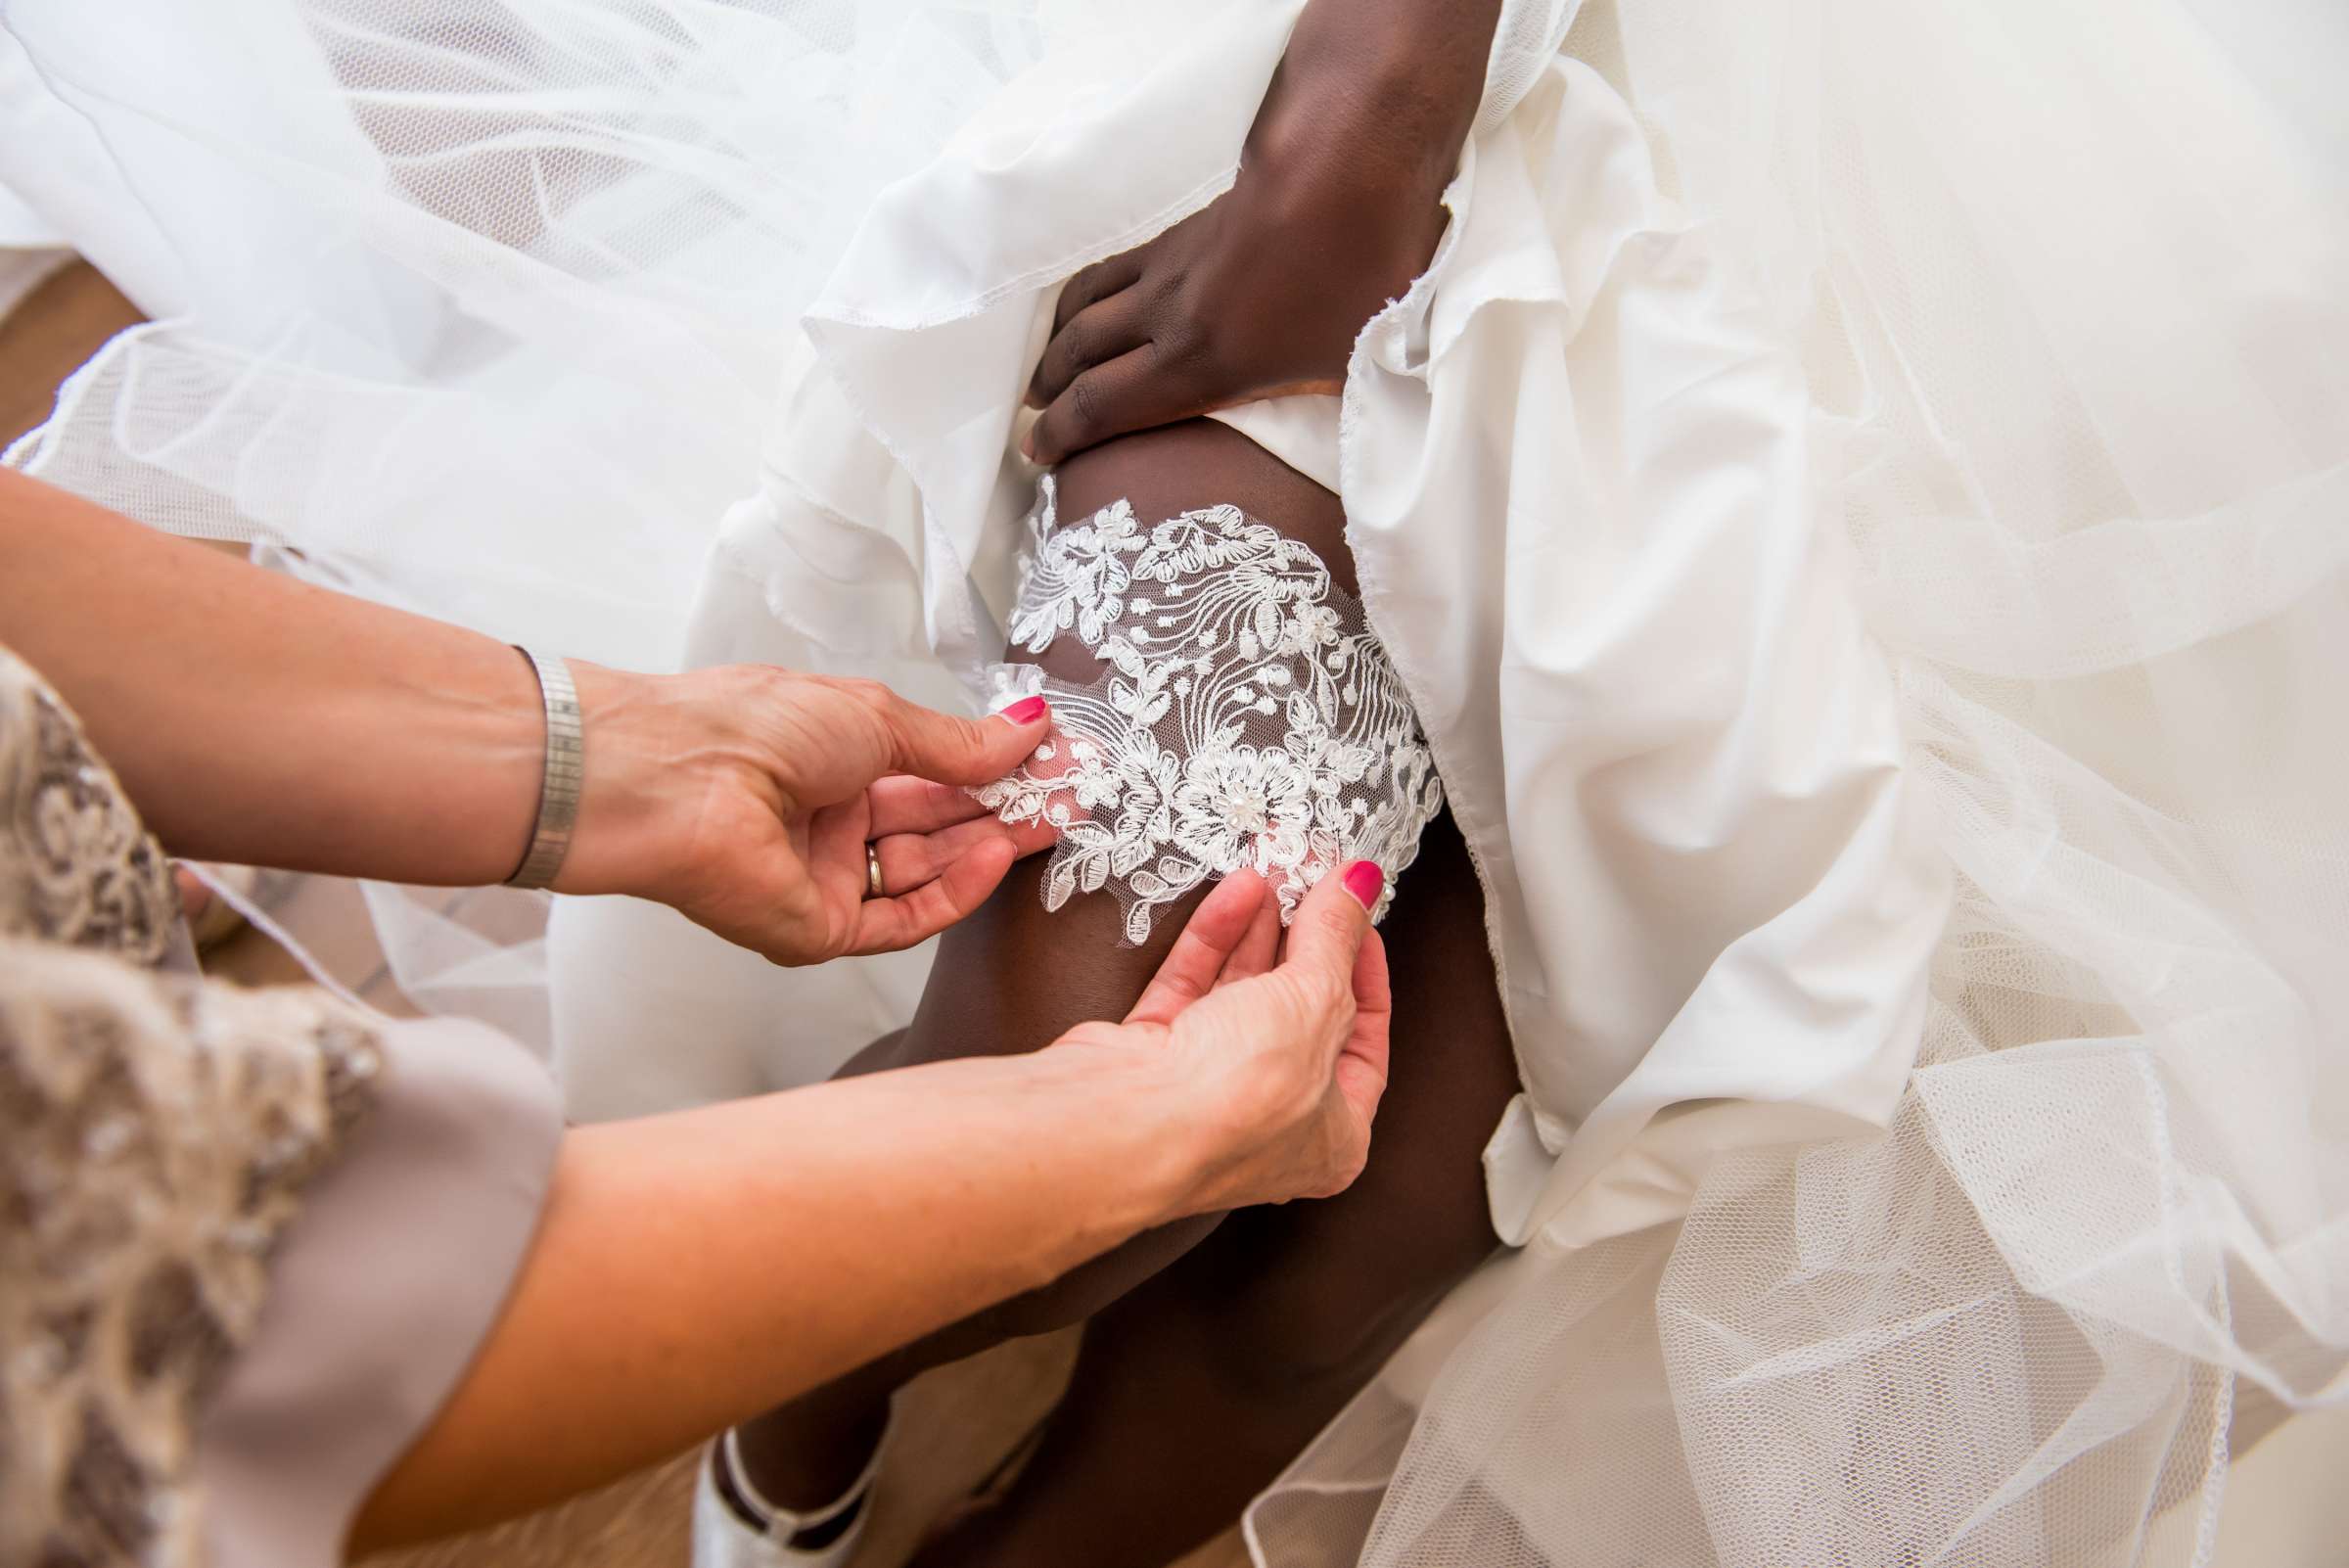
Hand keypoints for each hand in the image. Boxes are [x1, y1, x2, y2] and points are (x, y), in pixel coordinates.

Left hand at [556, 664, 1056, 964]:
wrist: (675, 780)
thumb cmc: (747, 728)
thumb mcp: (877, 717)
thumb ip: (958, 742)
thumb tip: (1026, 729)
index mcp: (829, 760)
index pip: (929, 773)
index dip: (991, 769)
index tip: (1048, 763)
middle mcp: (825, 820)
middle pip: (933, 827)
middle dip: (1001, 811)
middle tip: (1065, 799)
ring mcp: (821, 876)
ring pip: (923, 874)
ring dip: (985, 849)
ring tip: (1042, 823)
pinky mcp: (818, 928)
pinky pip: (901, 919)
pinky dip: (953, 893)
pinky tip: (993, 856)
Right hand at [1019, 11, 1494, 466]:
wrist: (1350, 159)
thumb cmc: (1362, 267)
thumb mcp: (1354, 363)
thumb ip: (1328, 405)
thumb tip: (1346, 438)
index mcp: (1199, 363)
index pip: (1101, 407)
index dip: (1061, 436)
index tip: (1039, 455)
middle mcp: (1167, 316)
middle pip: (1079, 353)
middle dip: (1049, 390)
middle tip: (1033, 414)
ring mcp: (1171, 266)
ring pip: (1086, 303)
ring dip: (1057, 339)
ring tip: (1047, 364)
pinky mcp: (1184, 230)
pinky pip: (1112, 267)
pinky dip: (1087, 291)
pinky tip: (1093, 299)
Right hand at [1053, 863, 1393, 1213]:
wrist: (1122, 1126)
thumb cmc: (1237, 1097)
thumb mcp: (1316, 1003)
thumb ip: (1336, 937)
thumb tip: (1359, 884)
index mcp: (1332, 1136)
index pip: (1363, 1044)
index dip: (1365, 975)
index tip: (1358, 918)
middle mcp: (1270, 1120)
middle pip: (1299, 1014)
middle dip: (1304, 942)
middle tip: (1311, 882)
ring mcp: (1207, 1091)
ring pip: (1241, 997)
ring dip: (1258, 932)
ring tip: (1272, 875)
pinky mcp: (1154, 1061)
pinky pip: (1192, 991)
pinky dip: (1213, 942)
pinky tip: (1235, 894)